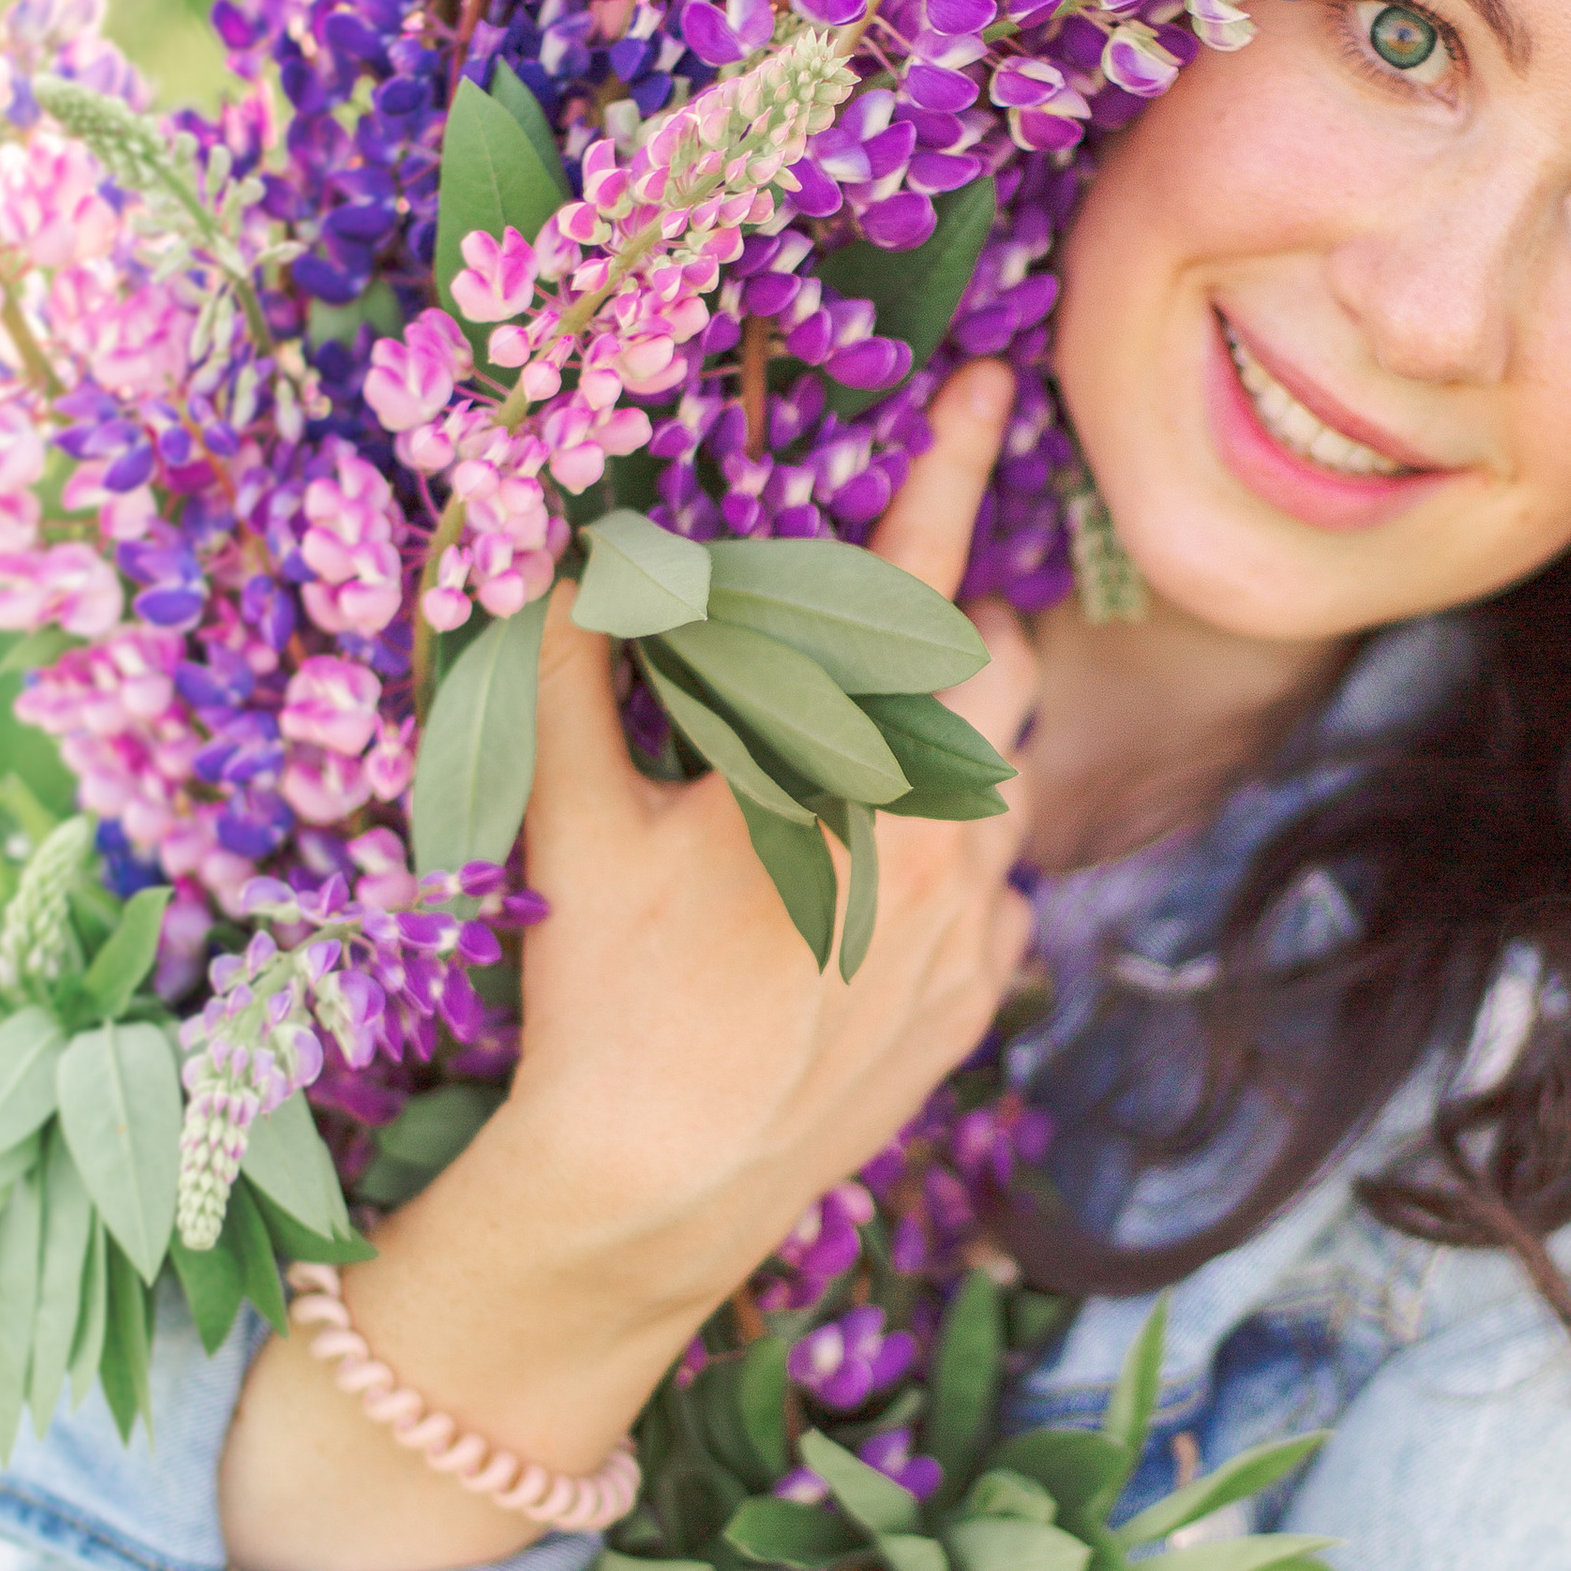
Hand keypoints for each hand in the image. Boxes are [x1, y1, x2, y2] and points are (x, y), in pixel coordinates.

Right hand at [504, 356, 1037, 1329]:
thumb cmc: (602, 995)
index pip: (915, 583)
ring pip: (1004, 786)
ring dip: (943, 762)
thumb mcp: (571, 823)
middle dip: (950, 638)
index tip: (989, 380)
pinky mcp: (982, 1001)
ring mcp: (979, 927)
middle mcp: (944, 836)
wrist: (653, 1189)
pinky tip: (852, 912)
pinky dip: (949, 875)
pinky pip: (1001, 896)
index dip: (951, 468)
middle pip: (1004, 670)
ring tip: (831, 803)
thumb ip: (570, 671)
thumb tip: (567, 555)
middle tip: (852, 661)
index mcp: (848, 769)